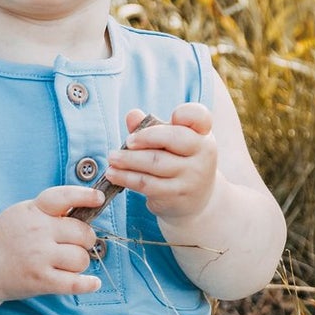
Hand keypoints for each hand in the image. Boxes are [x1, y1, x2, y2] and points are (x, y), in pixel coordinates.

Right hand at [0, 185, 103, 300]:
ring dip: (80, 262)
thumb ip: (49, 209)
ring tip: (67, 262)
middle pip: (82, 233)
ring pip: (81, 258)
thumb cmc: (8, 237)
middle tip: (77, 244)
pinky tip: (93, 283)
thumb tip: (85, 209)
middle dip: (85, 239)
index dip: (85, 196)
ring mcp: (39, 256)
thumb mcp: (23, 212)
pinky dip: (88, 284)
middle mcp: (38, 232)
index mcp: (34, 211)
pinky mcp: (40, 280)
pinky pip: (74, 282)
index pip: (63, 197)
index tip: (98, 198)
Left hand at [106, 104, 218, 225]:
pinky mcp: (177, 195)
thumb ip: (151, 126)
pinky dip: (127, 178)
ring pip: (155, 163)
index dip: (185, 114)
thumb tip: (132, 115)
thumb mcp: (169, 141)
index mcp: (202, 134)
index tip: (172, 116)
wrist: (196, 200)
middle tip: (127, 142)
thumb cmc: (178, 161)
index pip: (199, 116)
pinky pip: (148, 184)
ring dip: (128, 160)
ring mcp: (192, 176)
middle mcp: (202, 154)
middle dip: (145, 137)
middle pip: (173, 138)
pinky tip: (114, 175)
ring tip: (112, 158)